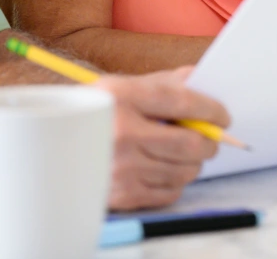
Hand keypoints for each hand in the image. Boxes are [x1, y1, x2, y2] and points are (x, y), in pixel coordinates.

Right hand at [93, 67, 229, 209]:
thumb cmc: (98, 114)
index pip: (183, 102)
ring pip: (184, 170)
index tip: (223, 116)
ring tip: (185, 153)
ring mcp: (121, 167)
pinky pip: (170, 192)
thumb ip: (166, 83)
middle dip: (209, 141)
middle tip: (211, 139)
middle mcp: (121, 133)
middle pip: (190, 143)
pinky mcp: (121, 194)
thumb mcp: (124, 86)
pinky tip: (165, 168)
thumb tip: (204, 82)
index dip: (212, 110)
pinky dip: (176, 182)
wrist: (54, 147)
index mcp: (122, 96)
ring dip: (194, 163)